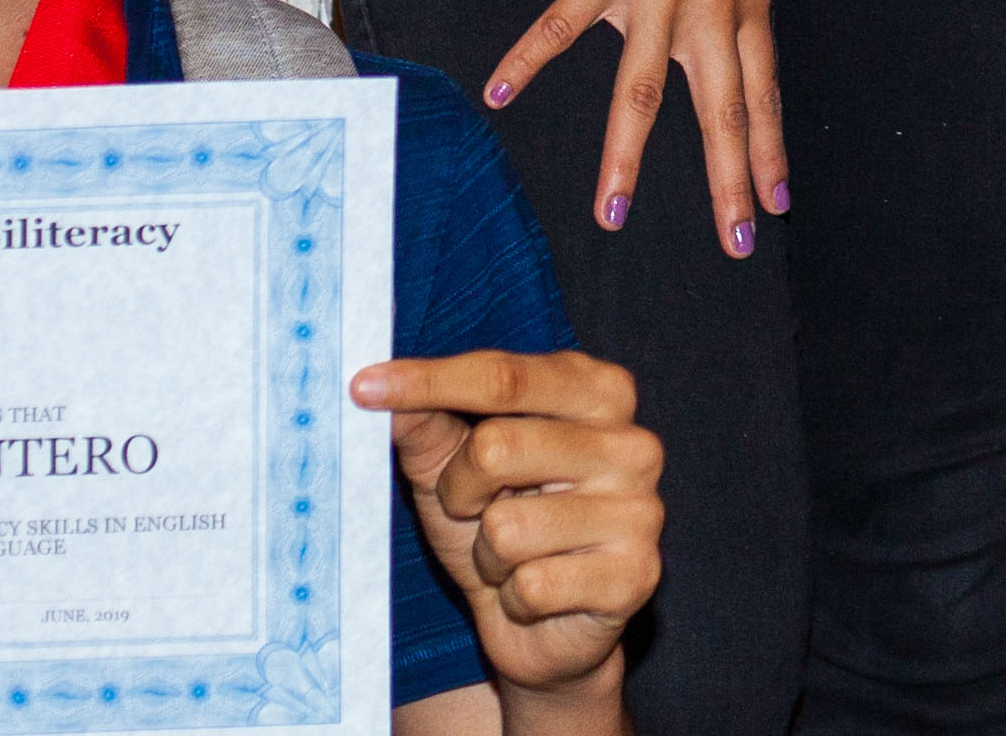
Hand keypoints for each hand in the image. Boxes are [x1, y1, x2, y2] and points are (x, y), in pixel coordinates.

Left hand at [367, 349, 661, 710]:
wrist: (544, 629)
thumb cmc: (501, 527)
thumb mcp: (452, 471)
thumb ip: (427, 426)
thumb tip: (381, 393)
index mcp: (599, 394)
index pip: (503, 376)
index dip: (429, 381)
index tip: (361, 387)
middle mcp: (633, 443)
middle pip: (497, 447)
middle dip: (459, 491)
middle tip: (474, 511)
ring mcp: (643, 510)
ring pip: (508, 527)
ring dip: (488, 555)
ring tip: (512, 559)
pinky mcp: (637, 576)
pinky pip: (533, 586)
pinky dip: (514, 599)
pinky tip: (538, 595)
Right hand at [486, 0, 783, 256]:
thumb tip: (720, 30)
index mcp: (747, 2)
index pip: (763, 94)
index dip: (769, 151)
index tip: (777, 204)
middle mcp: (710, 8)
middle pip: (725, 110)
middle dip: (730, 181)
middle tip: (736, 241)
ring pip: (645, 90)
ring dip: (627, 157)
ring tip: (611, 213)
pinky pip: (562, 24)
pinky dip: (526, 60)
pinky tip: (498, 94)